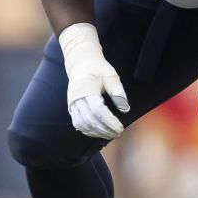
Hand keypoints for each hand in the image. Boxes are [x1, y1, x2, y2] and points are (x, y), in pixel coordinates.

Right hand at [59, 23, 129, 139]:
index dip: (109, 122)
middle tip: (118, 133)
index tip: (120, 127)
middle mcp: (77, 99)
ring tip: (110, 134)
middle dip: (105, 130)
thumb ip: (117, 91)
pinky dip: (88, 131)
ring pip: (83, 124)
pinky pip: (78, 124)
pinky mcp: (72, 108)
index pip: (98, 110)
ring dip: (97, 132)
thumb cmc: (98, 69)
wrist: (81, 63)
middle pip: (90, 120)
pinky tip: (99, 133)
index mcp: (86, 90)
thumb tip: (125, 109)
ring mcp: (72, 104)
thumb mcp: (110, 75)